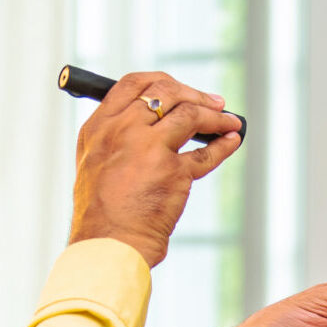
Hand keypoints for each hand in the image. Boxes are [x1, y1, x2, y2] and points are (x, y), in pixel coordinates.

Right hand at [68, 72, 243, 267]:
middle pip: (165, 93)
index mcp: (98, 128)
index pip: (132, 85)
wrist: (108, 246)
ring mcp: (148, 149)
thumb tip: (151, 123)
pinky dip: (224, 144)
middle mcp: (122, 132)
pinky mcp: (173, 172)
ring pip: (189, 115)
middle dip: (194, 94)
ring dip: (215, 116)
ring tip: (230, 122)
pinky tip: (232, 140)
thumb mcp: (93, 165)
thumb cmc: (101, 214)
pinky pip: (206, 153)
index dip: (162, 81)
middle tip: (213, 103)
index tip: (181, 88)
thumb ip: (117, 139)